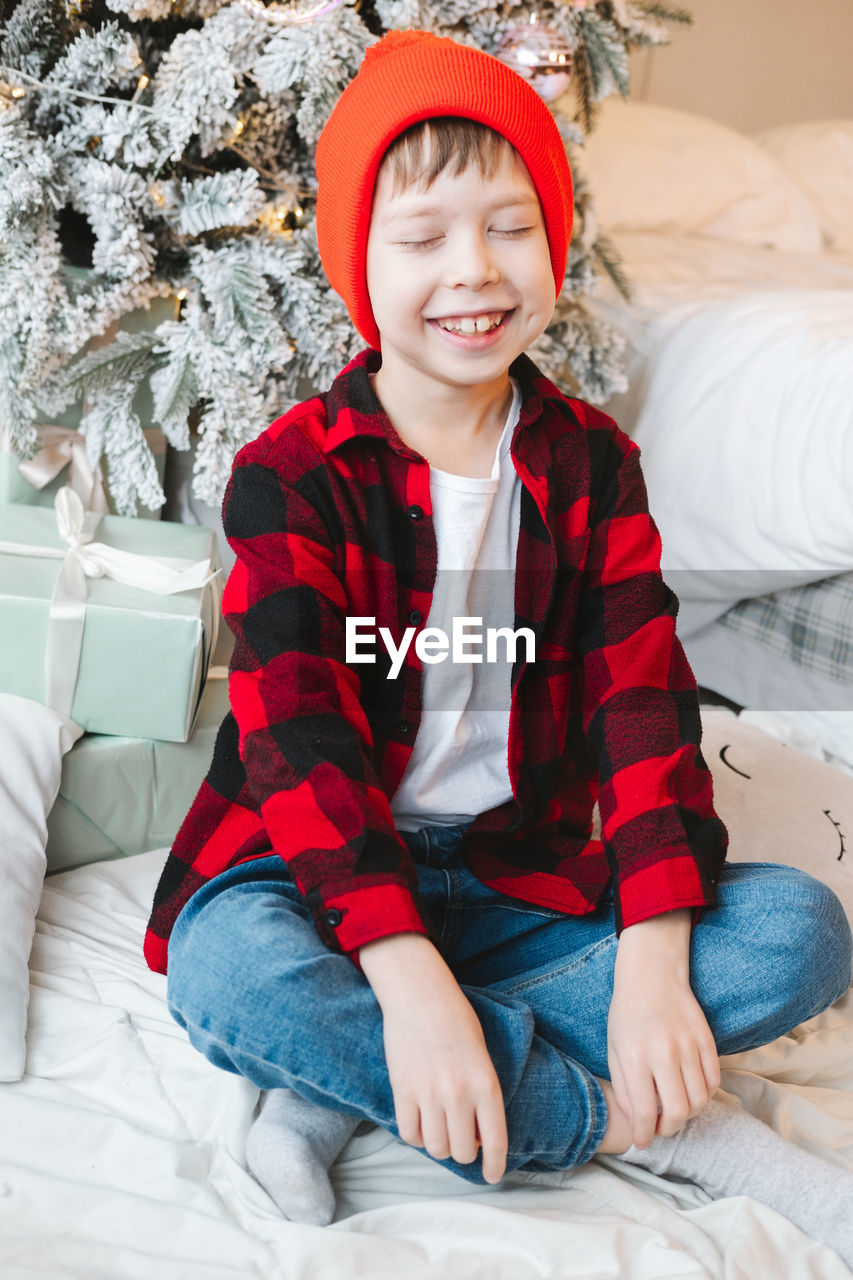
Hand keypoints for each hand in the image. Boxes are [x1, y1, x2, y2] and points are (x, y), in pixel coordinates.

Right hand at [359, 933, 507, 1182]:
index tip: (493, 1175)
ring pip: (435, 1148)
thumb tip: (477, 1136)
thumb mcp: (482, 1056)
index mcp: (486, 1083)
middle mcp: (459, 1094)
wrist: (419, 994)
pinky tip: (420, 1121)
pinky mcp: (402, 1090)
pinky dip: (416, 1135)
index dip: (495, 1166)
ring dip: (439, 1144)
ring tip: (440, 1127)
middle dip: (464, 1152)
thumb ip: (482, 1095)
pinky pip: (409, 1134)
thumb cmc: (456, 1020)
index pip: (495, 1142)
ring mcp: (428, 1094)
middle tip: (462, 1138)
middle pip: (462, 1152)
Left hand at [607, 911, 720, 1148]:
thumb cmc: (627, 1013)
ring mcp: (689, 1045)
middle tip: (661, 1128)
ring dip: (688, 1113)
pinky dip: (705, 1093)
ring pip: (700, 1100)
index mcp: (635, 1056)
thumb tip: (638, 1122)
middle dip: (669, 1130)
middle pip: (677, 1112)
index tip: (642, 1142)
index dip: (644, 1134)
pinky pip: (714, 1080)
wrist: (652, 974)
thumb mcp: (614, 1048)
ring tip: (674, 1108)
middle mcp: (664, 1052)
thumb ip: (624, 1087)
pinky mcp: (707, 1039)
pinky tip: (690, 1090)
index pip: (645, 1111)